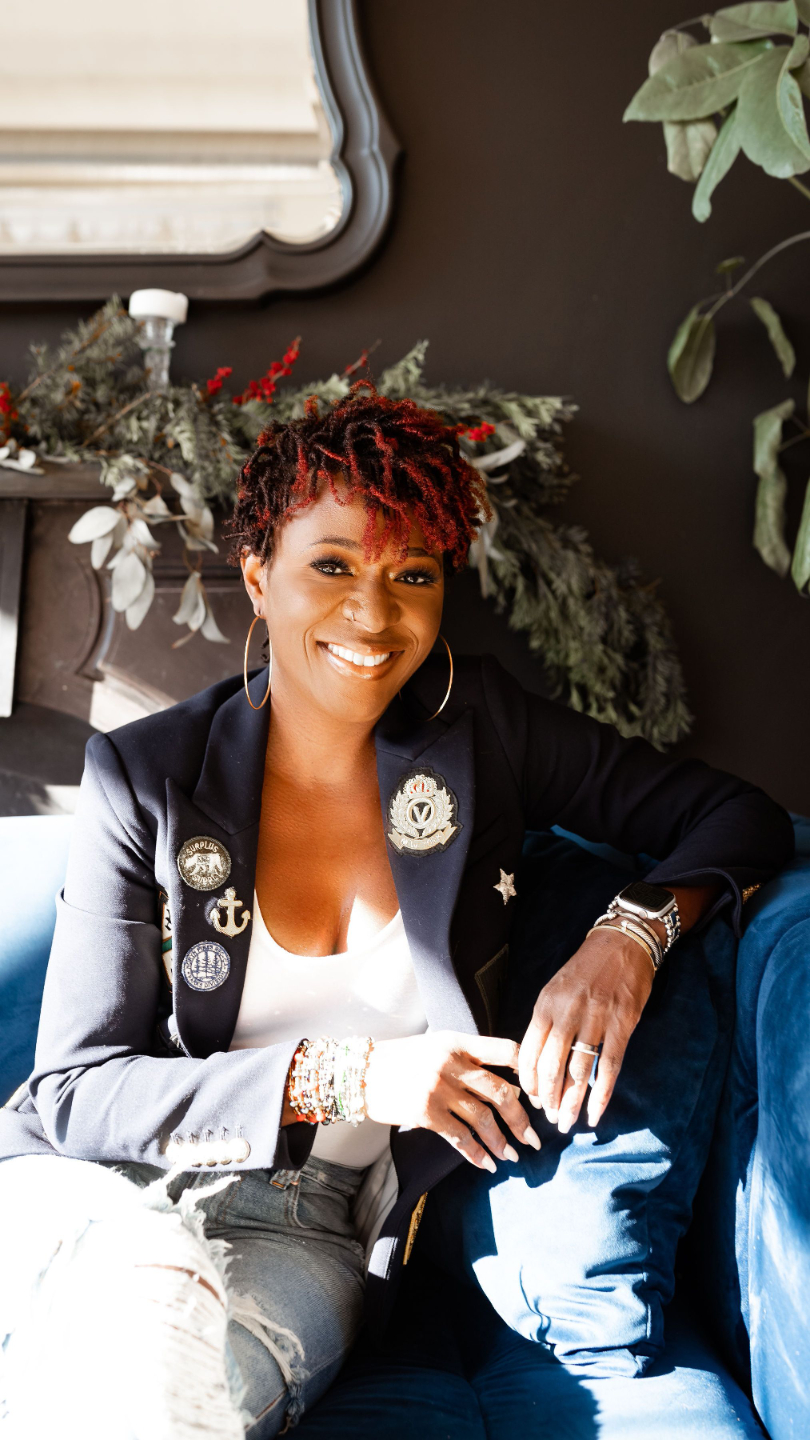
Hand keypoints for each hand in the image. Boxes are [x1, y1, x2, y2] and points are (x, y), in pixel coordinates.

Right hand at [364, 1031, 540, 1171]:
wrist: (360, 1073)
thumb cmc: (400, 1059)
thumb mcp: (434, 1046)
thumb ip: (465, 1057)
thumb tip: (501, 1082)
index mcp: (457, 1042)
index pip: (506, 1051)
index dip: (529, 1072)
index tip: (540, 1095)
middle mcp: (451, 1063)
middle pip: (501, 1092)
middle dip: (521, 1120)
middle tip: (533, 1139)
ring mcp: (438, 1088)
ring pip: (483, 1119)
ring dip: (501, 1142)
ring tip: (511, 1156)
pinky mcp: (425, 1113)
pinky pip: (460, 1138)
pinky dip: (476, 1154)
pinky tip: (486, 1164)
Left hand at [518, 926, 653, 1133]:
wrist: (621, 944)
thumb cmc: (584, 970)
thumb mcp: (555, 990)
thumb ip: (546, 1023)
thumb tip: (536, 1063)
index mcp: (545, 1005)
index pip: (529, 1053)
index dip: (529, 1082)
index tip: (531, 1100)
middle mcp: (567, 1013)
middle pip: (551, 1067)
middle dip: (548, 1099)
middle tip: (549, 1119)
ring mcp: (596, 1019)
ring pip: (578, 1071)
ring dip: (571, 1102)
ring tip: (567, 1122)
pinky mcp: (622, 1025)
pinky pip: (609, 1066)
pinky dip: (600, 1095)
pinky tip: (594, 1114)